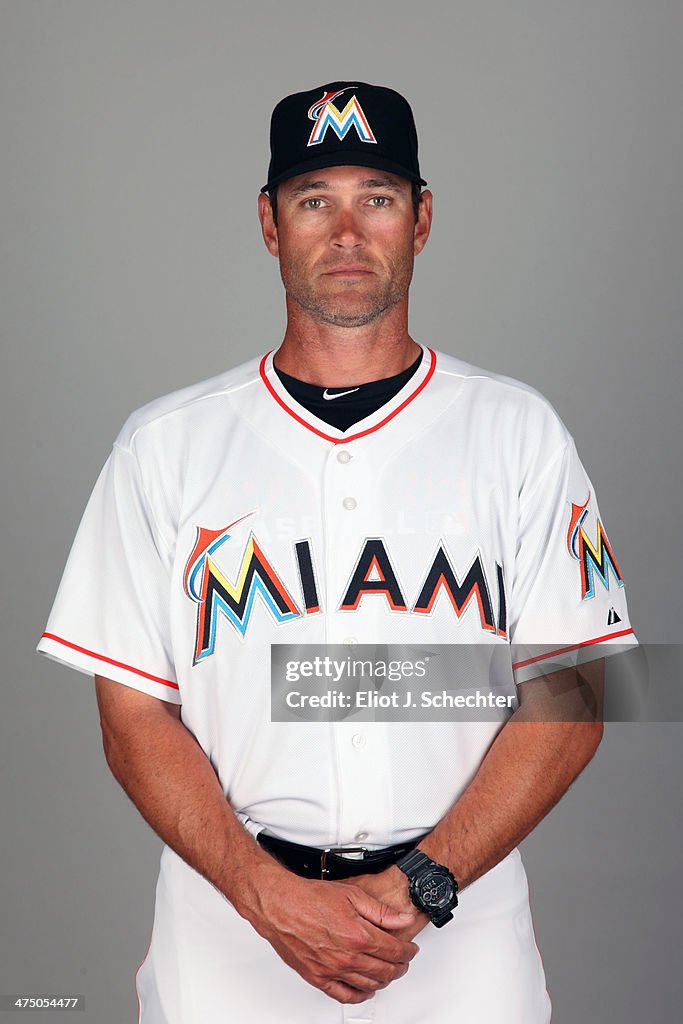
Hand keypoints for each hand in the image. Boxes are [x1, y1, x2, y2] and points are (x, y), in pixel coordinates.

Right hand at [241, 861, 419, 1003]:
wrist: (281, 905)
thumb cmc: (311, 898)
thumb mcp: (353, 894)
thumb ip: (381, 911)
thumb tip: (403, 920)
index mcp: (358, 935)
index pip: (394, 951)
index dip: (407, 951)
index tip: (410, 949)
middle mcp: (347, 957)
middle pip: (385, 971)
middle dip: (400, 967)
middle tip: (403, 961)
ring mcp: (332, 970)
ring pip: (368, 985)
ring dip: (383, 980)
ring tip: (388, 972)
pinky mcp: (318, 978)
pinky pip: (344, 995)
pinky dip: (359, 995)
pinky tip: (365, 989)